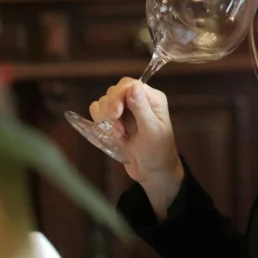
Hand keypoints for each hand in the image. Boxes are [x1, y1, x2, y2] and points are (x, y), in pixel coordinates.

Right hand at [90, 78, 183, 213]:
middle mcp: (139, 101)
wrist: (152, 173)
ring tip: (120, 134)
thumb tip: (133, 86)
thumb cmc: (157, 153)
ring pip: (105, 101)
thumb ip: (141, 109)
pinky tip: (114, 135)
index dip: (118, 96)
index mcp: (152, 99)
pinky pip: (100, 112)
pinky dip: (101, 122)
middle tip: (116, 126)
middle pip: (115, 91)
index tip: (116, 114)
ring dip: (107, 118)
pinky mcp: (116, 122)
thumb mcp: (151, 131)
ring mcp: (127, 111)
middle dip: (111, 108)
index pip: (129, 85)